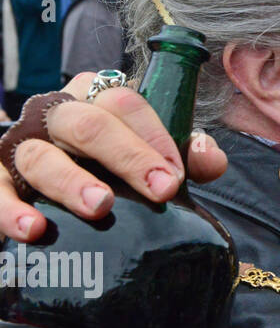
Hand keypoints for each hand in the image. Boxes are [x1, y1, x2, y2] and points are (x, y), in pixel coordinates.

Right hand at [0, 72, 227, 241]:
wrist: (40, 179)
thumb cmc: (106, 162)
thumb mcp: (146, 152)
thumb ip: (183, 154)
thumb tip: (210, 161)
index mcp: (95, 98)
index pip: (126, 102)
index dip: (154, 136)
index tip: (176, 175)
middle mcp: (56, 115)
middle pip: (90, 125)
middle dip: (128, 156)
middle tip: (160, 190)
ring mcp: (21, 145)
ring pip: (42, 156)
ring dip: (72, 181)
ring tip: (100, 207)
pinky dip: (11, 210)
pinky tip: (33, 230)